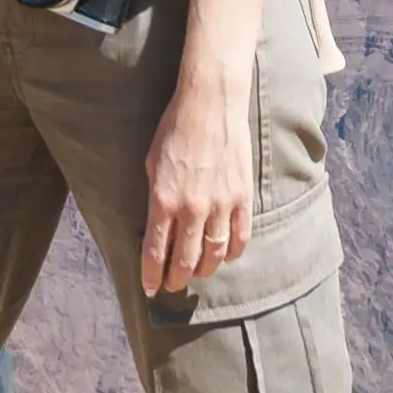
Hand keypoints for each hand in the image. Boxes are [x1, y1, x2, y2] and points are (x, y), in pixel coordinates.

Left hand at [140, 67, 255, 294]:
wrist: (210, 103)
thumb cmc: (174, 129)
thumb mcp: (151, 163)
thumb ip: (156, 198)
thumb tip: (158, 228)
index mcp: (163, 199)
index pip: (155, 251)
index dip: (152, 276)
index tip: (151, 289)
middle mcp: (191, 207)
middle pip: (184, 262)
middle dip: (176, 280)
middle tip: (172, 285)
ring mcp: (220, 205)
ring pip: (213, 256)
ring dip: (203, 271)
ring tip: (196, 272)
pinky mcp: (242, 198)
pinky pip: (239, 239)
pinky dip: (231, 254)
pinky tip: (224, 256)